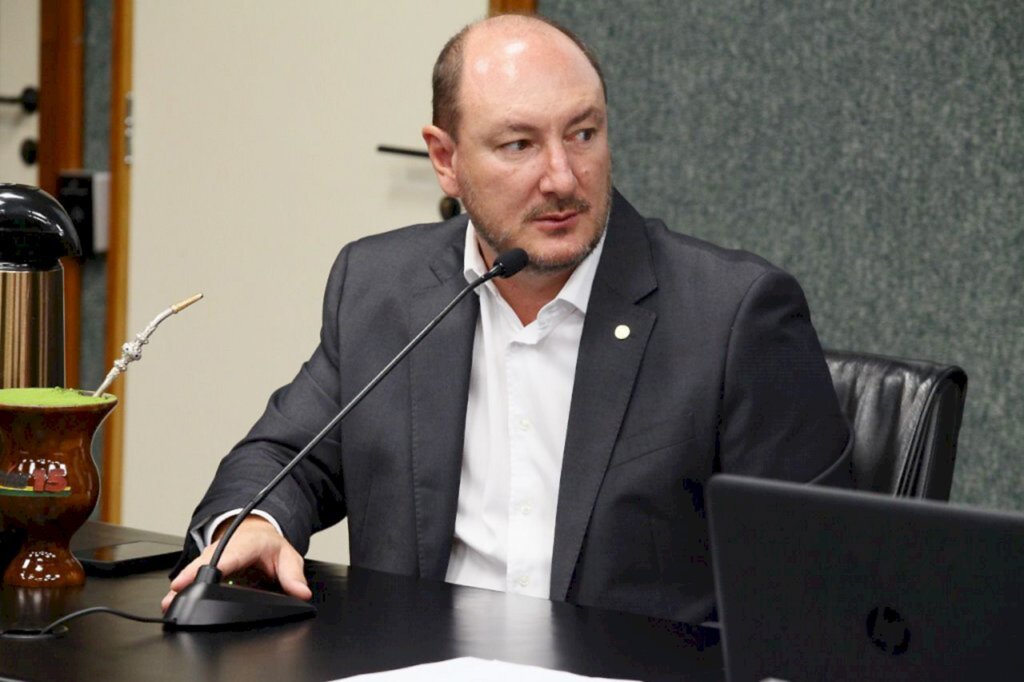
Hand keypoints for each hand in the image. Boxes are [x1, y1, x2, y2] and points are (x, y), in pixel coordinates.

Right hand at [161, 515, 311, 611]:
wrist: (258, 534)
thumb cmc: (269, 546)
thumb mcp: (288, 557)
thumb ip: (294, 575)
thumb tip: (301, 593)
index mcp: (248, 543)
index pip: (232, 554)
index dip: (217, 565)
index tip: (207, 573)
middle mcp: (226, 548)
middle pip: (206, 562)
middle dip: (190, 576)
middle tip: (176, 592)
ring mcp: (213, 556)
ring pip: (195, 569)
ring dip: (182, 584)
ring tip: (169, 601)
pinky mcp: (206, 565)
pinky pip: (193, 575)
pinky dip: (183, 587)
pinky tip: (172, 600)